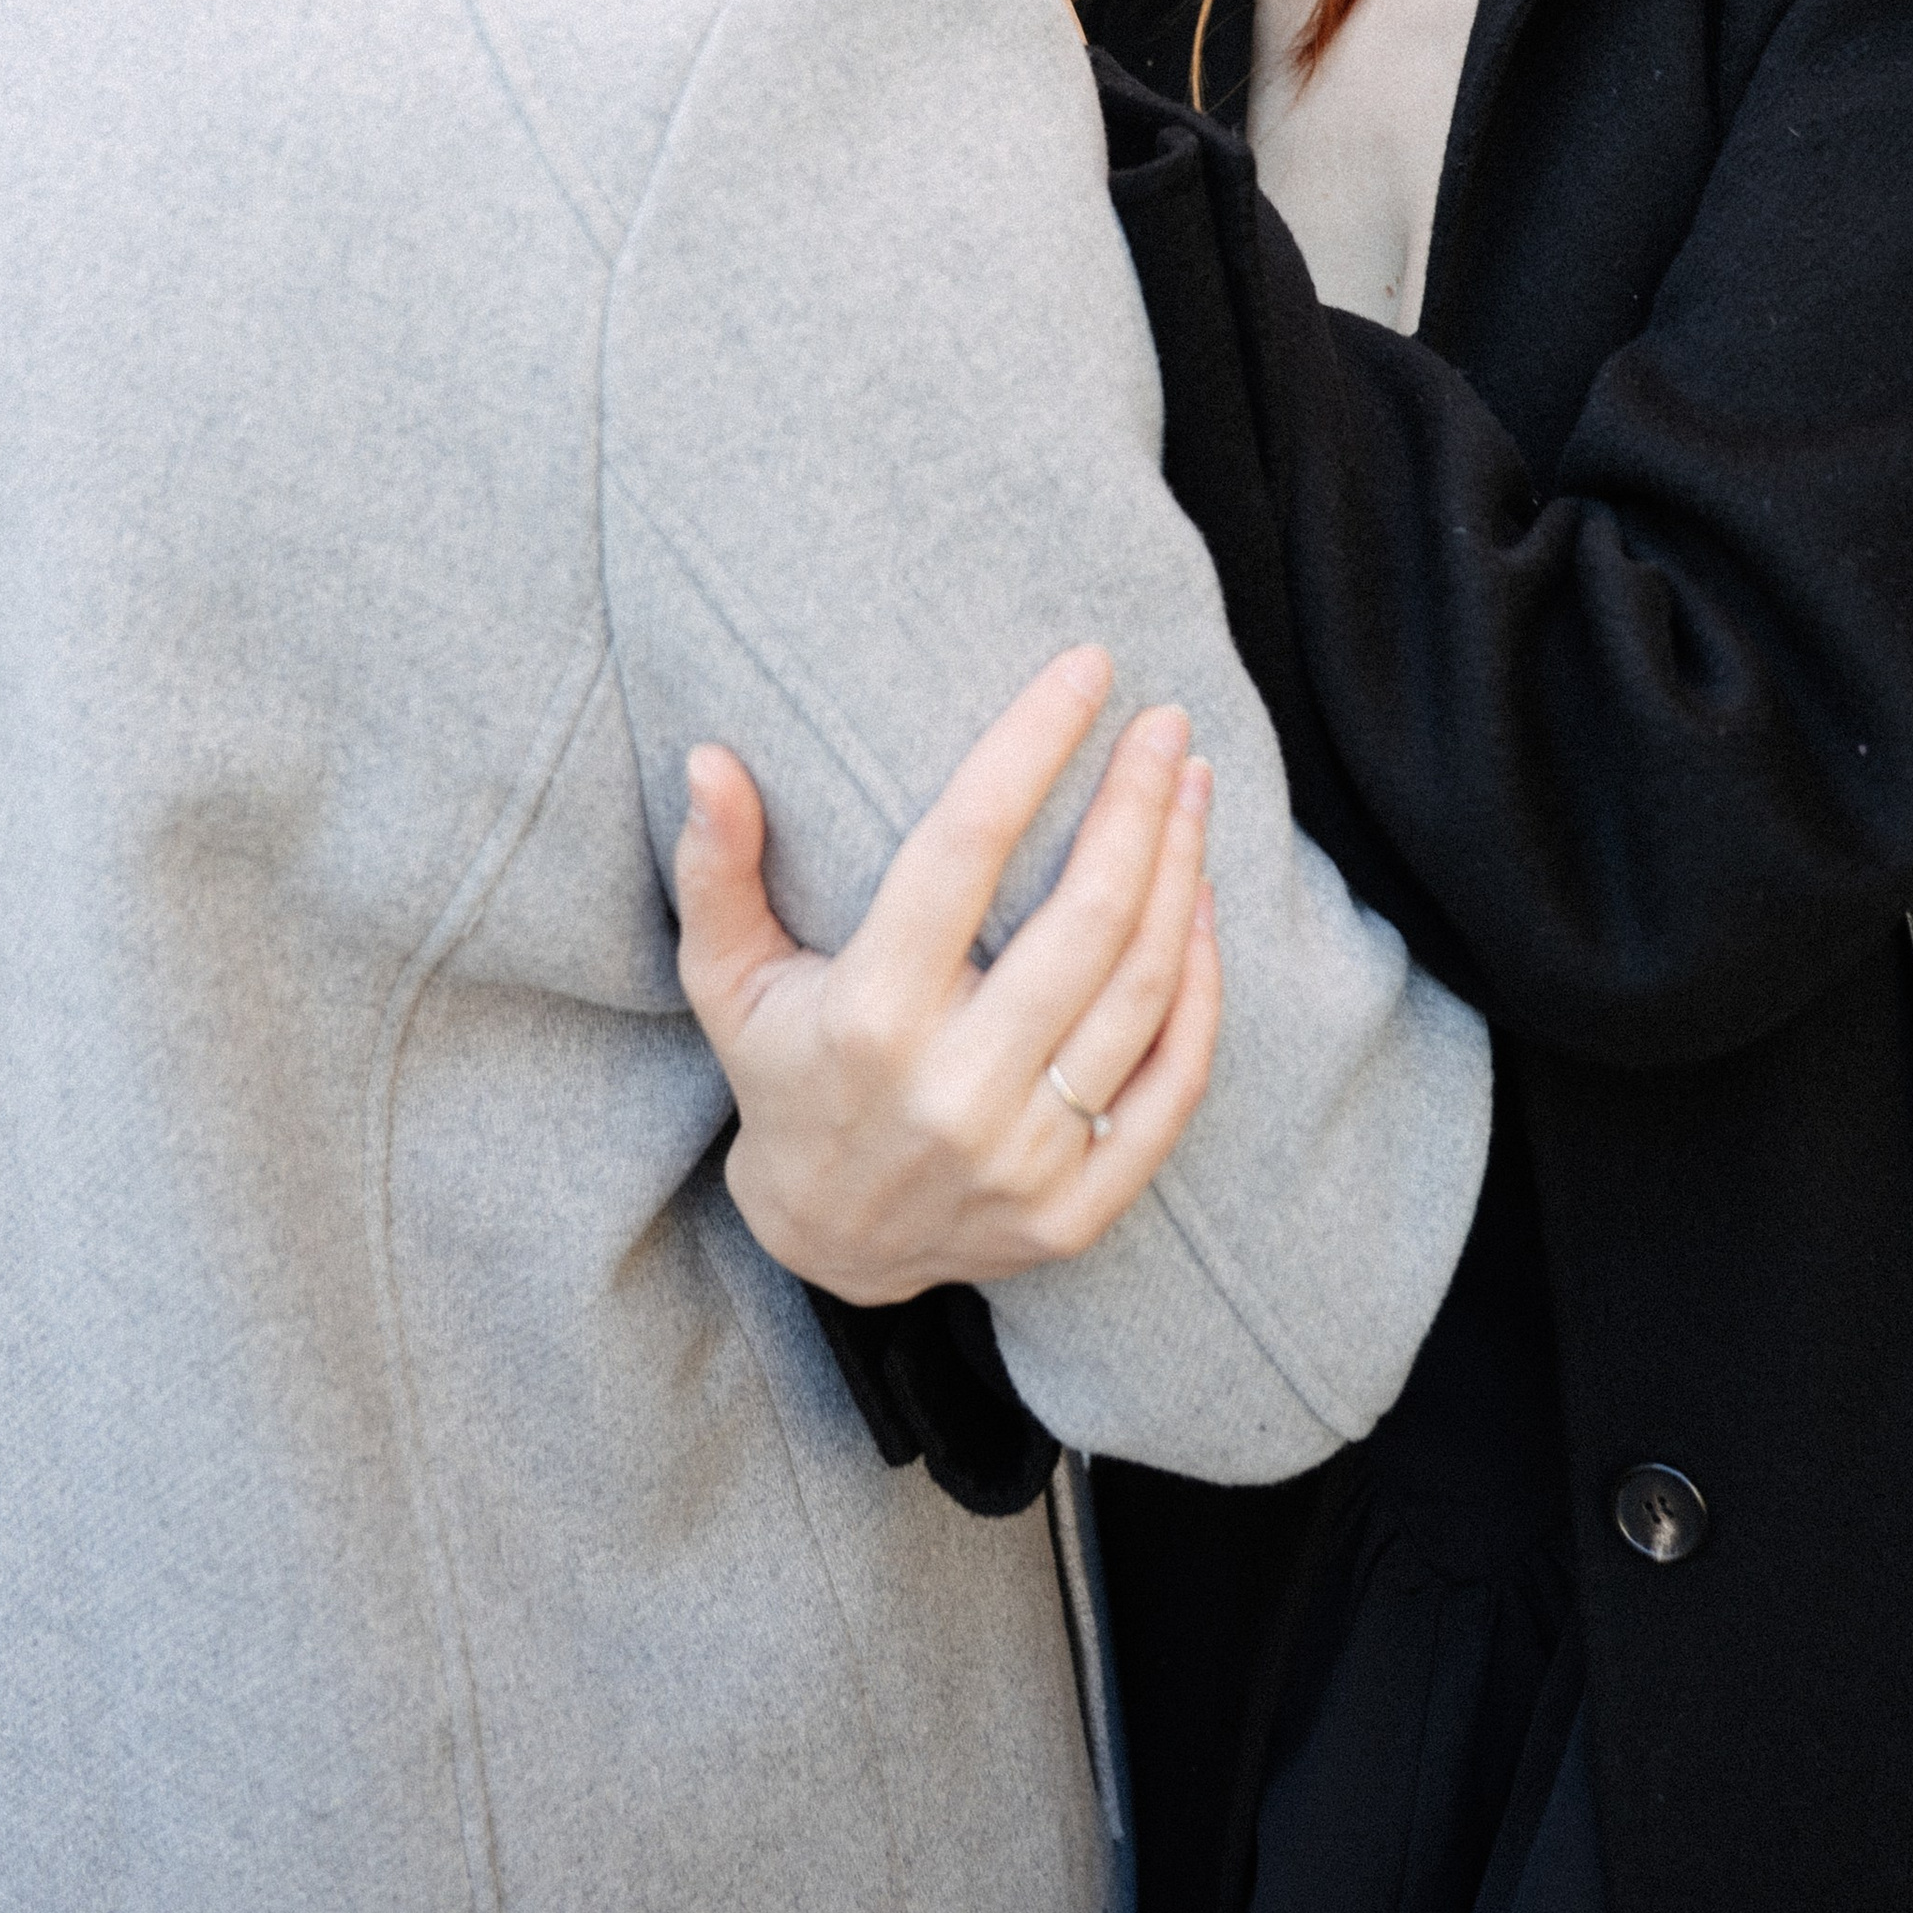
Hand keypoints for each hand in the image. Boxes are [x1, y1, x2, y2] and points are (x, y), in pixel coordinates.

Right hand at [673, 646, 1220, 1301]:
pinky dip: (1200, 986)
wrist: (828, 1245)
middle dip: (1139, 801)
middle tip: (1167, 724)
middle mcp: (954, 1091)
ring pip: (1141, 989)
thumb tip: (710, 757)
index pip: (966, 846)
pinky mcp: (1077, 1208)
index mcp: (869, 1018)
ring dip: (1181, 872)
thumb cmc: (784, 1075)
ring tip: (1193, 789)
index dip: (1032, 744)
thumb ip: (717, 867)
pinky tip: (1202, 905)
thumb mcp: (727, 979)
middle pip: (1085, 917)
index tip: (1087, 666)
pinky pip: (1172, 1082)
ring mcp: (1025, 1159)